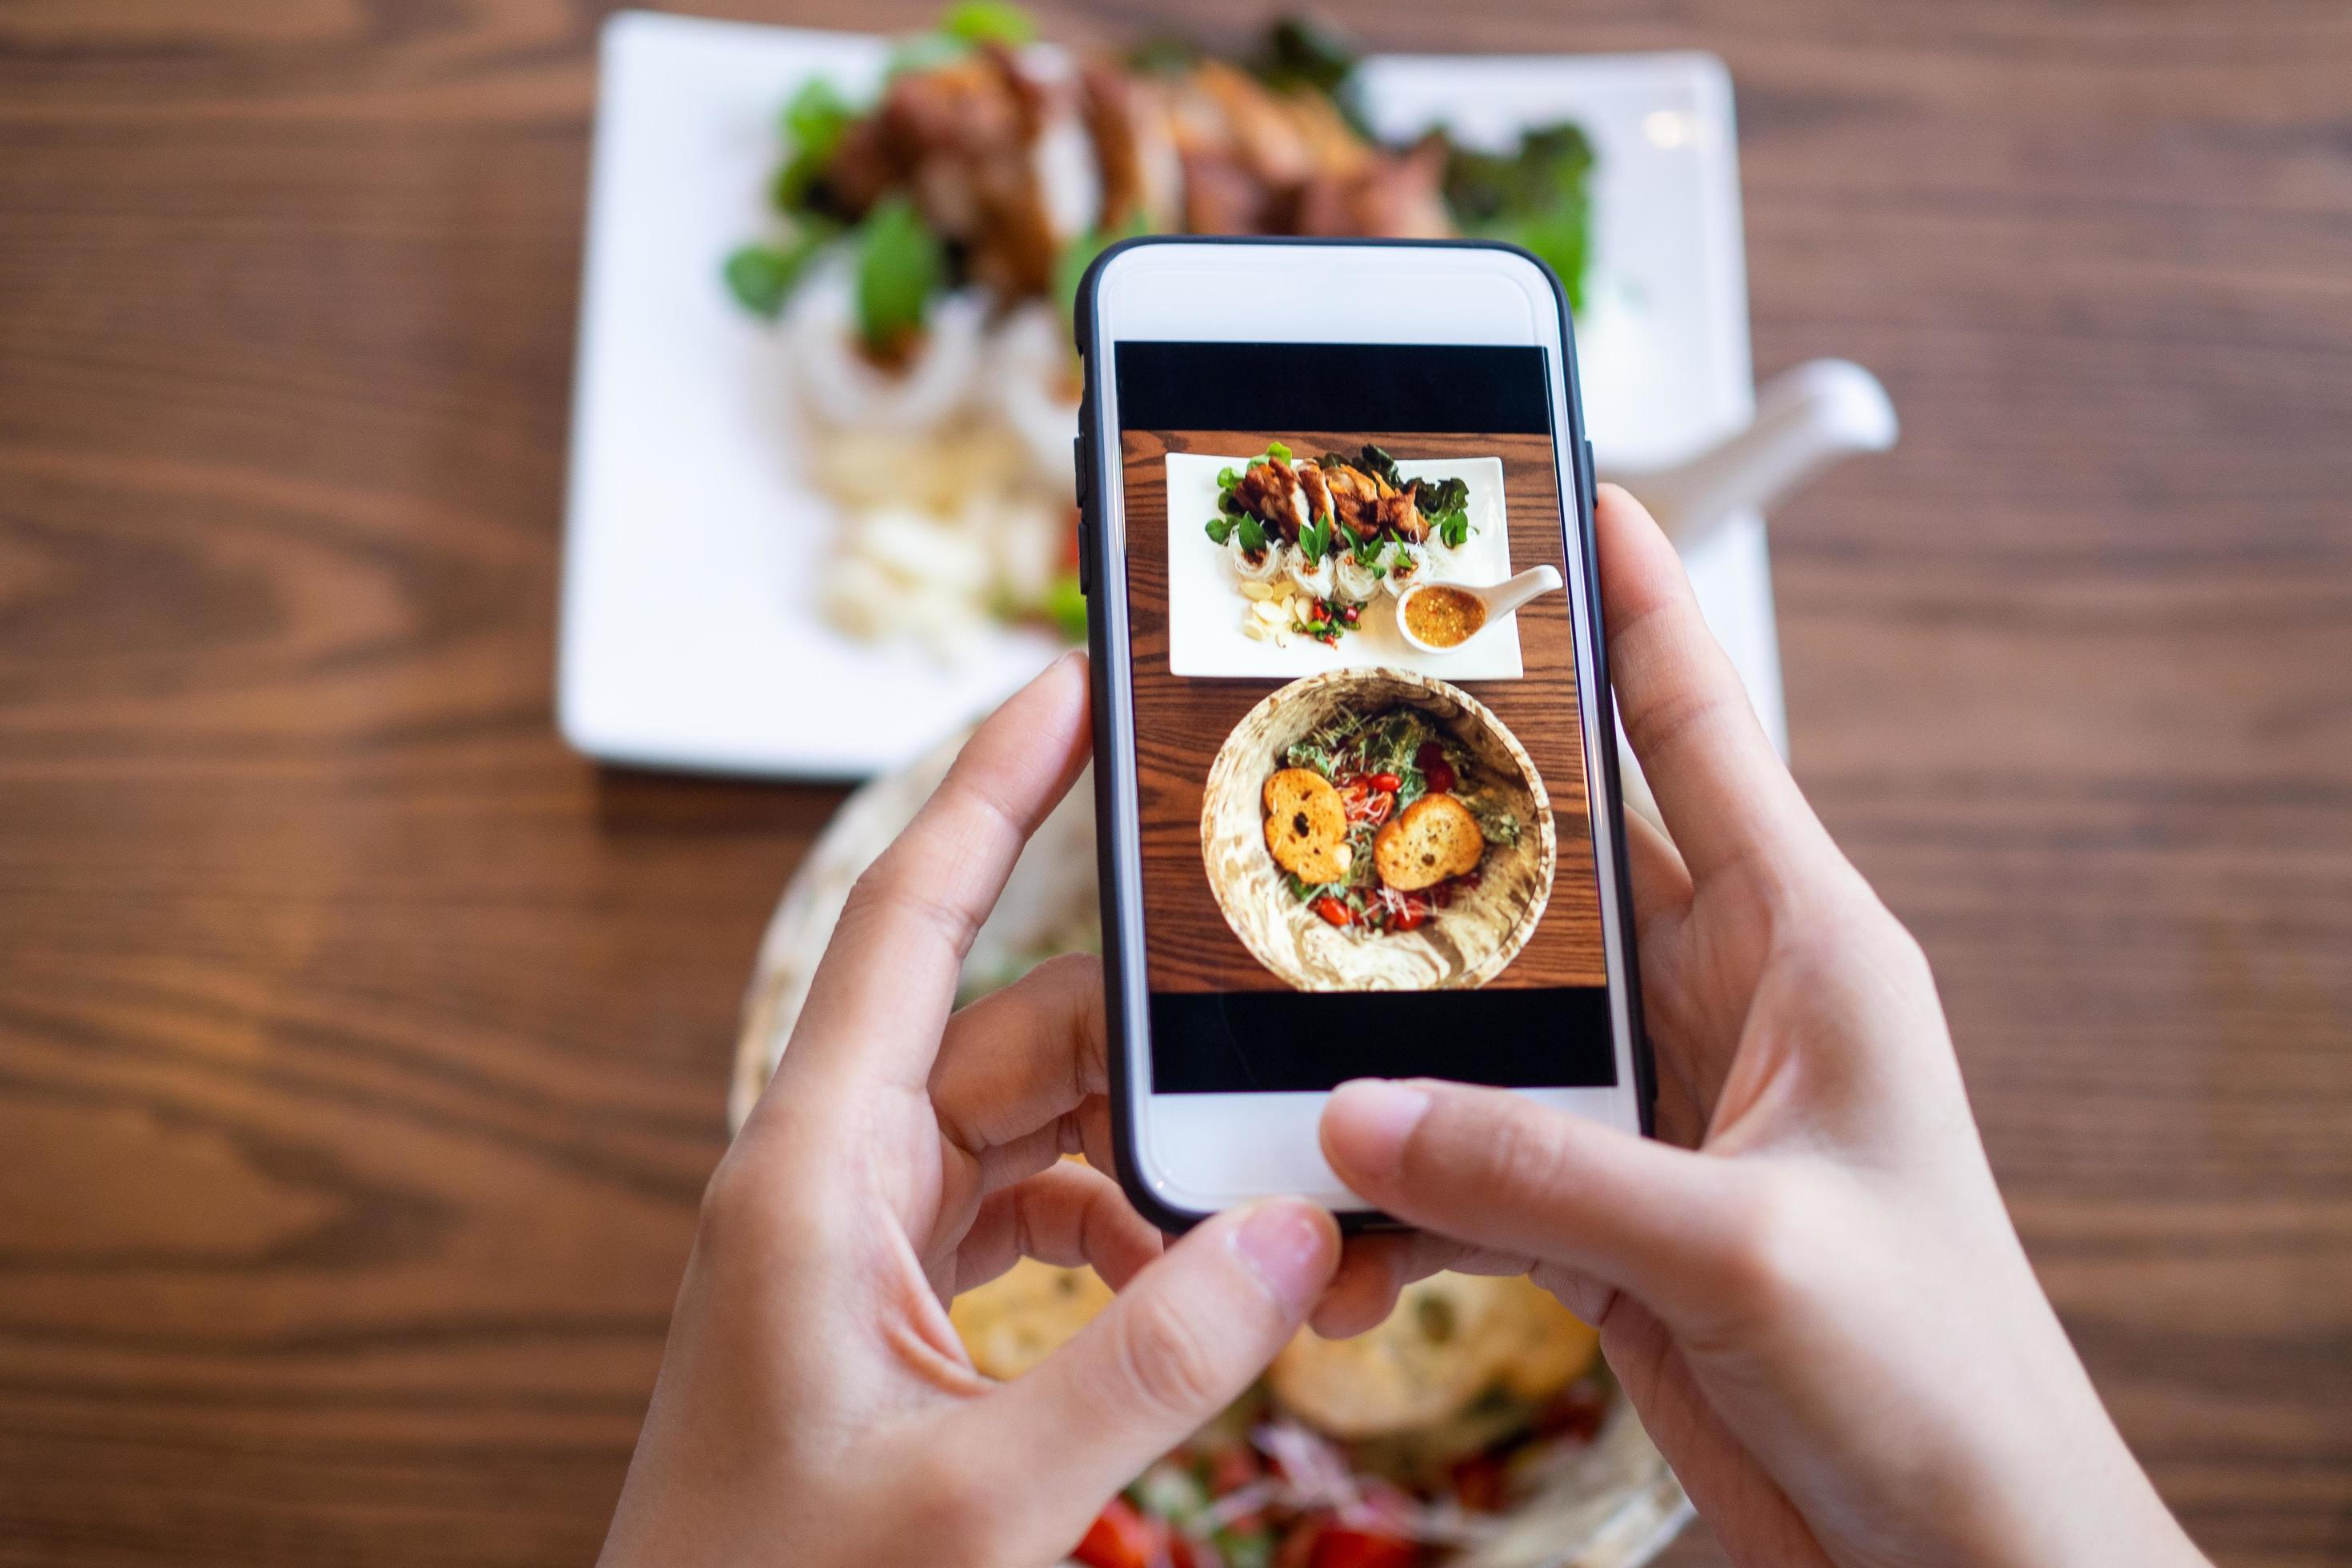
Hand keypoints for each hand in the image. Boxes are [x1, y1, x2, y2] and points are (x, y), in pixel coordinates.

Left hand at [599, 654, 1340, 1567]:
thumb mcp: (983, 1498)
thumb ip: (1152, 1360)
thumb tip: (1299, 1232)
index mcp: (810, 1175)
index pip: (909, 923)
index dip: (989, 789)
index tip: (1072, 684)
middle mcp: (831, 1181)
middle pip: (1012, 1034)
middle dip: (1154, 1035)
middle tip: (1289, 1014)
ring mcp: (862, 1245)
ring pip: (1033, 1128)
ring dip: (1152, 1154)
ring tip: (1274, 1198)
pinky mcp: (896, 1308)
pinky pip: (1031, 1215)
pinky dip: (1124, 1232)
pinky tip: (1198, 1287)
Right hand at [1316, 487, 2206, 1567]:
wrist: (1958, 1554)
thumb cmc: (1940, 1377)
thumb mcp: (1746, 1249)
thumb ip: (1540, 1176)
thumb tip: (1351, 1120)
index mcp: (1806, 949)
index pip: (1701, 732)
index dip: (1634, 606)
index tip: (1565, 493)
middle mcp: (1726, 1006)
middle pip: (1561, 861)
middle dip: (1451, 801)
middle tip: (1326, 725)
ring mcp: (1659, 1107)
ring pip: (1496, 1008)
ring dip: (1401, 1006)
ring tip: (1284, 968)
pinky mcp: (1607, 1208)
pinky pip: (1476, 1145)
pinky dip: (1403, 1166)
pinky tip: (1336, 1187)